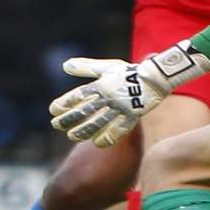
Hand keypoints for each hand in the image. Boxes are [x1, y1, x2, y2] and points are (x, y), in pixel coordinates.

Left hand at [49, 40, 209, 146]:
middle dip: (69, 119)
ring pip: (99, 122)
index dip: (65, 103)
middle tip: (56, 125)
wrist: (155, 77)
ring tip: (71, 136)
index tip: (53, 110)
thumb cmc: (128, 72)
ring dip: (83, 131)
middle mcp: (110, 97)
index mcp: (102, 84)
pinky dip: (107, 137)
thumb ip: (86, 67)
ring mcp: (121, 108)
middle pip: (85, 111)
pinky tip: (96, 143)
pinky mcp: (133, 117)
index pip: (79, 95)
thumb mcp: (107, 67)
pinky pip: (119, 130)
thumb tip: (64, 66)